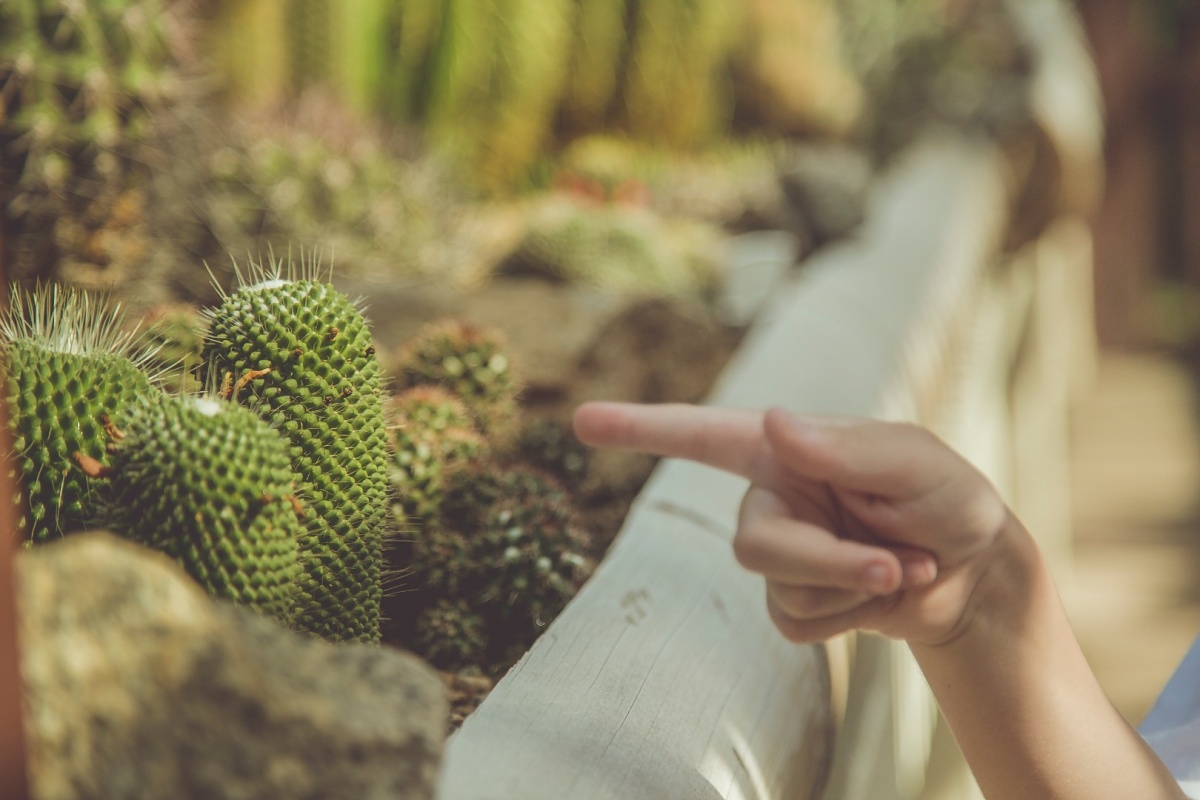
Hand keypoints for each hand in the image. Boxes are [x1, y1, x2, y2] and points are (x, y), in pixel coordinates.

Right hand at [573, 402, 1015, 646]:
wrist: (974, 575)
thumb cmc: (947, 499)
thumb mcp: (915, 461)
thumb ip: (846, 448)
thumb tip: (774, 422)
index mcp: (786, 448)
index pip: (700, 435)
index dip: (639, 428)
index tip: (580, 421)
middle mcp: (771, 496)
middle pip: (756, 545)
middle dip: (829, 563)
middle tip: (893, 563)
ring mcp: (780, 551)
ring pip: (777, 588)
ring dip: (850, 589)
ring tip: (904, 567)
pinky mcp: (794, 601)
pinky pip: (795, 624)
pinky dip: (852, 617)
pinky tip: (883, 594)